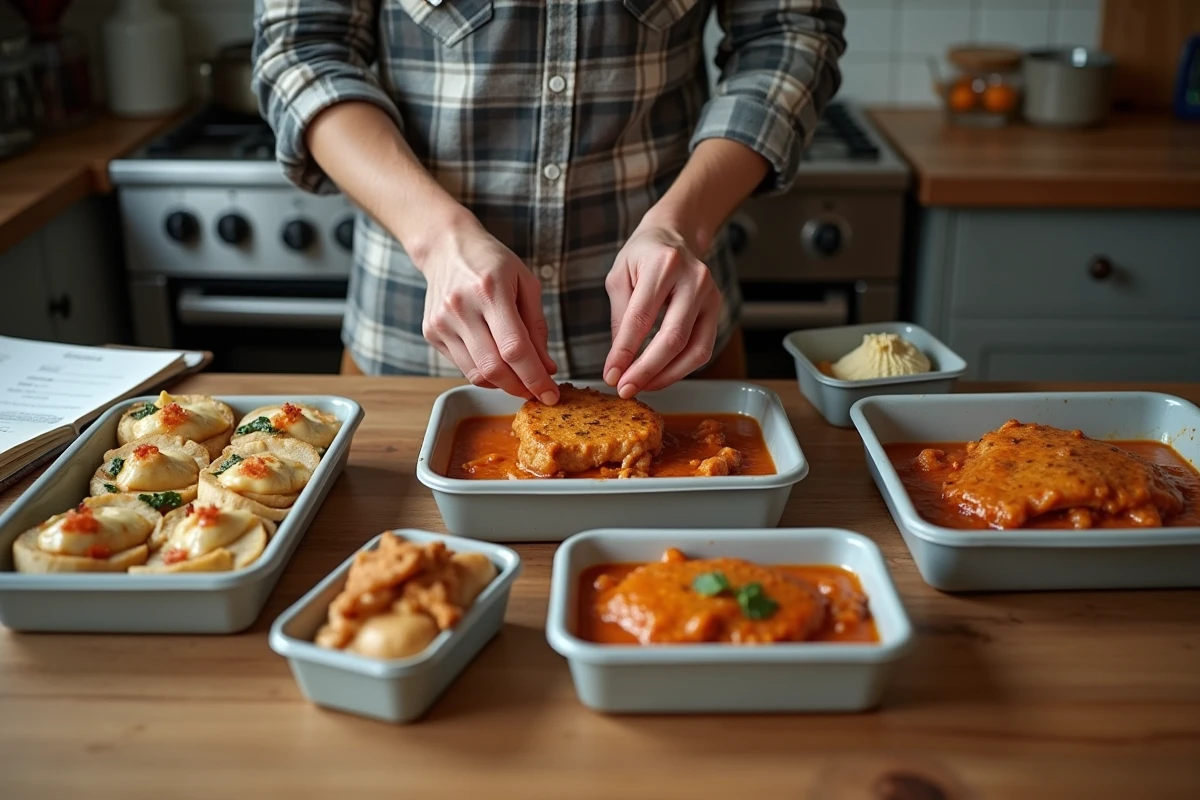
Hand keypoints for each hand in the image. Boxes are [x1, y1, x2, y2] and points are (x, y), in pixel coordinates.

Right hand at [418, 217, 558, 403]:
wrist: (447, 247)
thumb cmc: (492, 263)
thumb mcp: (526, 283)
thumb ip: (537, 327)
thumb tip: (547, 368)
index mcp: (490, 290)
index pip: (515, 348)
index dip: (535, 377)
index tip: (550, 395)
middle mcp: (461, 308)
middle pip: (494, 368)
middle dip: (520, 388)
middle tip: (537, 392)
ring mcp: (442, 322)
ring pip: (476, 373)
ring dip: (503, 385)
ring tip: (520, 379)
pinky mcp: (431, 332)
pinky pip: (463, 366)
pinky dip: (484, 373)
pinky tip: (496, 362)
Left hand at [604, 223, 719, 397]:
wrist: (675, 235)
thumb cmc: (642, 255)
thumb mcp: (619, 276)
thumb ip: (620, 318)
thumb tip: (619, 363)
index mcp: (664, 264)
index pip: (642, 317)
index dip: (625, 351)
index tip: (611, 376)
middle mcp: (694, 279)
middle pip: (673, 338)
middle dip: (647, 370)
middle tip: (625, 389)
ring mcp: (711, 295)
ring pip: (694, 349)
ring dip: (667, 376)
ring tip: (642, 386)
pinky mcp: (717, 309)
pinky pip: (702, 349)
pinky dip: (680, 368)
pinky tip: (659, 375)